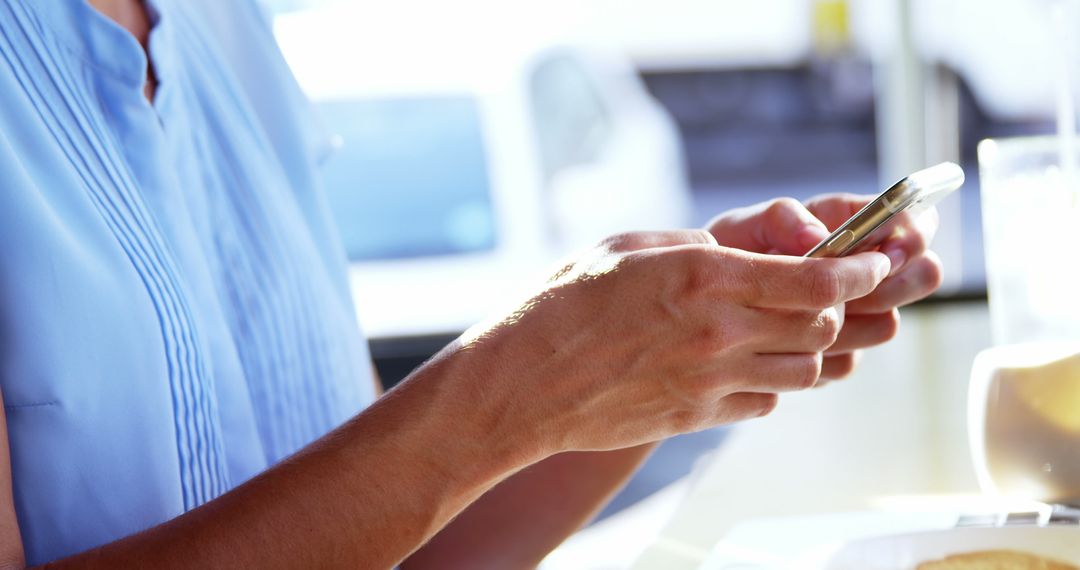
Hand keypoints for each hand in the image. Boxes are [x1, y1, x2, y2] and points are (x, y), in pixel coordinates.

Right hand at [456, 229, 889, 455]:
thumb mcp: (627, 248)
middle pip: (821, 326)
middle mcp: (718, 332)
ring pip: (804, 372)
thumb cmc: (562, 305)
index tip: (873, 262)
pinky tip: (743, 365)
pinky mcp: (696, 417)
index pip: (816, 278)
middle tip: (827, 292)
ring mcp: (710, 381)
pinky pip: (763, 403)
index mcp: (704, 277)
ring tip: (785, 330)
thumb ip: (691, 247)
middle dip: (838, 307)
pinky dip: (770, 383)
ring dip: (808, 348)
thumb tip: (731, 253)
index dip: (859, 271)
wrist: (523, 383)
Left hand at [707, 196, 942, 381]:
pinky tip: (793, 341)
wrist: (696, 305)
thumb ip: (781, 219)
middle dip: (898, 279)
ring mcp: (854, 316)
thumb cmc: (725, 253)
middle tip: (868, 279)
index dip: (913, 232)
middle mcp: (862, 272)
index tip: (894, 243)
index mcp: (850, 226)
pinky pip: (847, 360)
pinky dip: (826, 351)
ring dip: (858, 317)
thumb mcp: (744, 226)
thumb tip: (816, 235)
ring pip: (886, 324)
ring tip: (817, 307)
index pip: (912, 223)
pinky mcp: (833, 355)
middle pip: (922, 275)